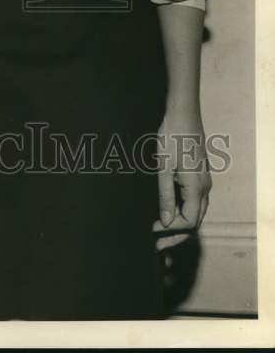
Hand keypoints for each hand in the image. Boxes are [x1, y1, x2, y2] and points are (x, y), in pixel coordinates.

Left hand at [153, 110, 210, 249]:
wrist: (183, 113)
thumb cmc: (171, 137)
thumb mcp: (164, 167)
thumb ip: (165, 195)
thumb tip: (167, 223)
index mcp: (197, 188)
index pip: (189, 222)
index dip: (171, 231)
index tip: (152, 232)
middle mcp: (205, 188)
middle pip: (195, 221)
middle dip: (177, 235)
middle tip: (157, 244)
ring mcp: (204, 181)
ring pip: (196, 211)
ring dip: (180, 224)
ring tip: (161, 232)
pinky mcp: (199, 175)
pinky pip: (195, 201)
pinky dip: (183, 212)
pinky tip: (168, 211)